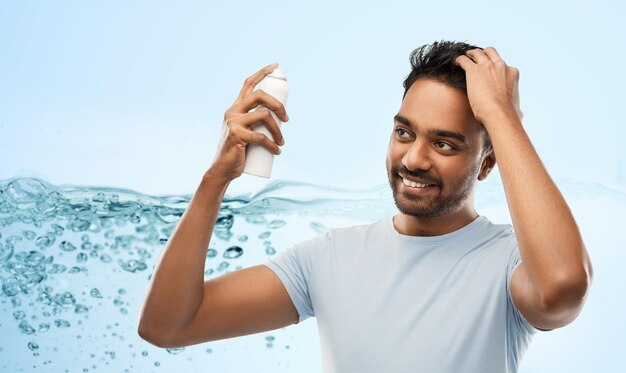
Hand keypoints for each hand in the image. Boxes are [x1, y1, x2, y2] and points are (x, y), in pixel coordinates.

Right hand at [210, 63, 288, 181]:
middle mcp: (233, 111)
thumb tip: (278, 119)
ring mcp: (234, 122)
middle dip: (278, 104)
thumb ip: (255, 123)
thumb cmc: (239, 151)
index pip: (248, 84)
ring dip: (278, 130)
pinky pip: (261, 137)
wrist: (224, 169)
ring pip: (264, 115)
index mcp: (235, 108)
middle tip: (287, 119)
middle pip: (259, 95)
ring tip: (282, 142)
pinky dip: (272, 144)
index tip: (276, 66)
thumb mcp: (246, 132)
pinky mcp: (236, 135)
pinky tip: (277, 151)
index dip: (262, 73)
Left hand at [455, 47, 522, 125]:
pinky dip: (459, 60)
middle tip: (476, 57)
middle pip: (491, 52)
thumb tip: (521, 114)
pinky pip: (464, 60)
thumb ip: (517, 105)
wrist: (499, 112)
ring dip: (471, 54)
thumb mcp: (516, 105)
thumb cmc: (507, 113)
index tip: (489, 69)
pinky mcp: (474, 70)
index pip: (502, 64)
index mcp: (512, 72)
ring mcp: (487, 66)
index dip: (494, 66)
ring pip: (477, 53)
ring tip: (466, 57)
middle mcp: (500, 65)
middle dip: (483, 53)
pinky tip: (456, 63)